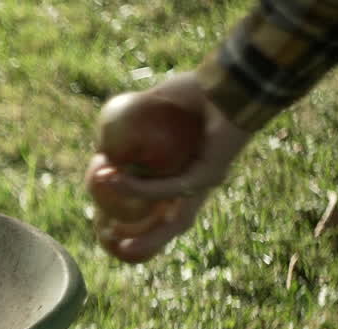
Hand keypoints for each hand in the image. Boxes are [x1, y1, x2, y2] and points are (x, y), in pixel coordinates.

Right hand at [87, 71, 254, 262]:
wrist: (234, 78)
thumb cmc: (203, 88)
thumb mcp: (159, 106)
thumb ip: (135, 121)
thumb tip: (103, 144)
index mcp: (192, 171)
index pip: (166, 206)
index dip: (140, 220)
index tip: (108, 222)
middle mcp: (201, 182)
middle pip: (173, 223)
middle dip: (145, 240)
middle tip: (112, 242)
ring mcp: (207, 181)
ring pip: (174, 219)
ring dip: (143, 232)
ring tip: (112, 235)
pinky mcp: (208, 174)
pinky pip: (167, 187)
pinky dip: (137, 187)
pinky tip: (112, 180)